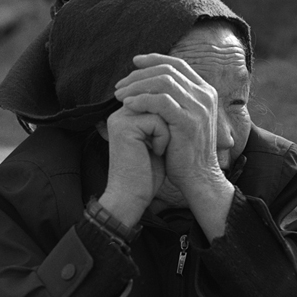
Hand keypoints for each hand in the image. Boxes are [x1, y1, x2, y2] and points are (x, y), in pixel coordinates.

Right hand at [98, 105, 170, 227]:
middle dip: (167, 125)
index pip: (155, 100)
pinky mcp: (124, 127)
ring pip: (159, 109)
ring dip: (166, 132)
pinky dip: (163, 138)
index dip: (167, 120)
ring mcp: (120, 119)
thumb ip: (159, 121)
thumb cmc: (146, 174)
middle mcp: (120, 114)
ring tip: (158, 150)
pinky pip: (157, 121)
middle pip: (157, 102)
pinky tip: (156, 153)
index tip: (163, 143)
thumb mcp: (156, 141)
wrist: (132, 196)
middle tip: (161, 147)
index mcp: (126, 116)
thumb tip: (176, 105)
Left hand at [114, 54, 229, 205]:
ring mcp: (198, 108)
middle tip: (119, 85)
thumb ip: (173, 100)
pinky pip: (161, 102)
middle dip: (139, 75)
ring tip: (119, 96)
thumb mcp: (182, 120)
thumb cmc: (185, 152)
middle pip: (167, 70)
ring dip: (136, 86)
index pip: (177, 64)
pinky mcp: (188, 121)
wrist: (199, 178)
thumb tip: (149, 84)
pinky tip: (128, 105)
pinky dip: (141, 100)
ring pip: (163, 82)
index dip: (154, 60)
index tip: (134, 63)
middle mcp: (204, 95)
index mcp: (204, 92)